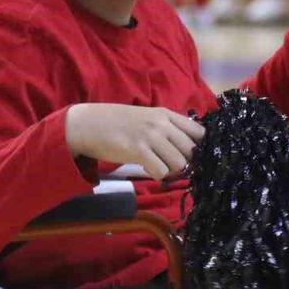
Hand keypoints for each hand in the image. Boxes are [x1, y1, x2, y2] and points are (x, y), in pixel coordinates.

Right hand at [65, 103, 204, 180]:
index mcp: (166, 114)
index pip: (200, 132)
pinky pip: (161, 171)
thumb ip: (167, 129)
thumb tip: (187, 150)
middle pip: (192, 151)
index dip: (199, 147)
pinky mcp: (138, 150)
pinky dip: (156, 174)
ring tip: (155, 165)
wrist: (88, 124)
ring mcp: (150, 136)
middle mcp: (162, 123)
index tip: (189, 155)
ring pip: (179, 163)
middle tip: (168, 163)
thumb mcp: (147, 118)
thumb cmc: (118, 123)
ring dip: (169, 170)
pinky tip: (145, 168)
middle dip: (184, 162)